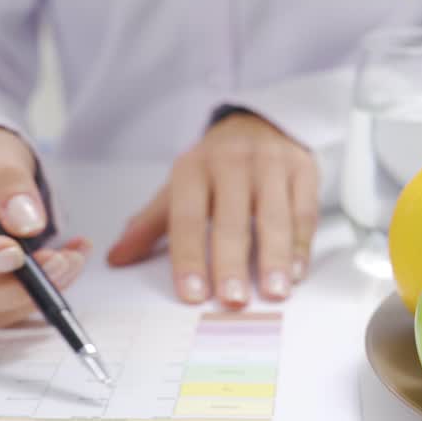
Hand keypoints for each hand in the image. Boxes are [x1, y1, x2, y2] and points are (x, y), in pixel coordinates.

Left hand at [106, 112, 319, 307]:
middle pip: (232, 221)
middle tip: (233, 300)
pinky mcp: (303, 169)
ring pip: (274, 217)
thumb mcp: (179, 185)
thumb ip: (150, 224)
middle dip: (232, 263)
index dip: (189, 258)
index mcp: (193, 169)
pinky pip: (304, 211)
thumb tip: (117, 258)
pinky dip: (302, 245)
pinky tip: (297, 271)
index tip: (193, 293)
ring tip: (274, 292)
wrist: (261, 120)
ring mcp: (270, 165)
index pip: (187, 218)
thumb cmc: (216, 164)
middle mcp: (231, 163)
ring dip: (275, 258)